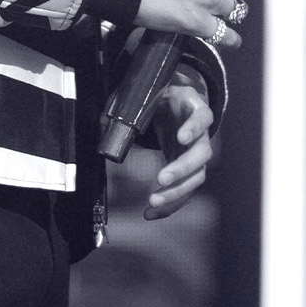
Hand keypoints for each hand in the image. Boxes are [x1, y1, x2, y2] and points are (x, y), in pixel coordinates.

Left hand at [141, 78, 214, 218]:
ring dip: (176, 192)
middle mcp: (202, 134)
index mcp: (193, 108)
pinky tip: (150, 214)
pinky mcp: (189, 172)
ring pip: (196, 177)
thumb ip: (131, 103)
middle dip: (182, 168)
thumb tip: (103, 120)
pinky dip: (169, 206)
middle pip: (202, 154)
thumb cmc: (163, 97)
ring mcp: (197, 155)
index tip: (180, 138)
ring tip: (153, 201)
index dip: (194, 128)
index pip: (202, 117)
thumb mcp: (152, 92)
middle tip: (161, 178)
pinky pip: (184, 192)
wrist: (176, 103)